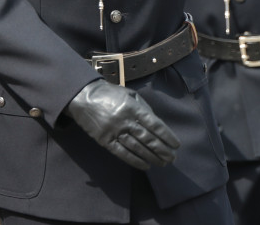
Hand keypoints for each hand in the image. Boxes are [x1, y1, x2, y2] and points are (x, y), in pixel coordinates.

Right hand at [65, 79, 180, 169]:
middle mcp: (125, 120)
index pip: (154, 124)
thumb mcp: (129, 94)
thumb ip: (143, 108)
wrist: (84, 98)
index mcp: (132, 107)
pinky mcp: (105, 141)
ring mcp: (114, 131)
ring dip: (151, 157)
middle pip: (147, 138)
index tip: (176, 144)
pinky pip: (122, 153)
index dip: (166, 136)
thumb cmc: (110, 94)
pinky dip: (135, 160)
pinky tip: (145, 165)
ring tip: (162, 163)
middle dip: (162, 150)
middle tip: (172, 158)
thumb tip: (156, 124)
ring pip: (136, 148)